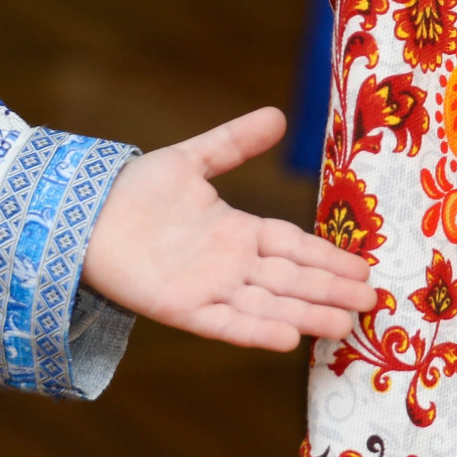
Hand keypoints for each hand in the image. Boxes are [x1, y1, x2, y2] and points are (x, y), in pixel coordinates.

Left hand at [82, 106, 376, 349]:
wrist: (83, 215)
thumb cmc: (134, 189)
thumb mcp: (192, 159)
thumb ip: (235, 143)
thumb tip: (279, 116)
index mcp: (237, 230)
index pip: (295, 245)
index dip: (330, 257)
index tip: (365, 267)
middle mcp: (230, 263)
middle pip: (292, 278)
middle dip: (331, 289)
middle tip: (372, 299)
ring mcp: (209, 288)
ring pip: (270, 303)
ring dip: (307, 314)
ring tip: (345, 325)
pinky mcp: (181, 308)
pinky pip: (226, 322)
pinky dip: (256, 330)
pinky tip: (288, 339)